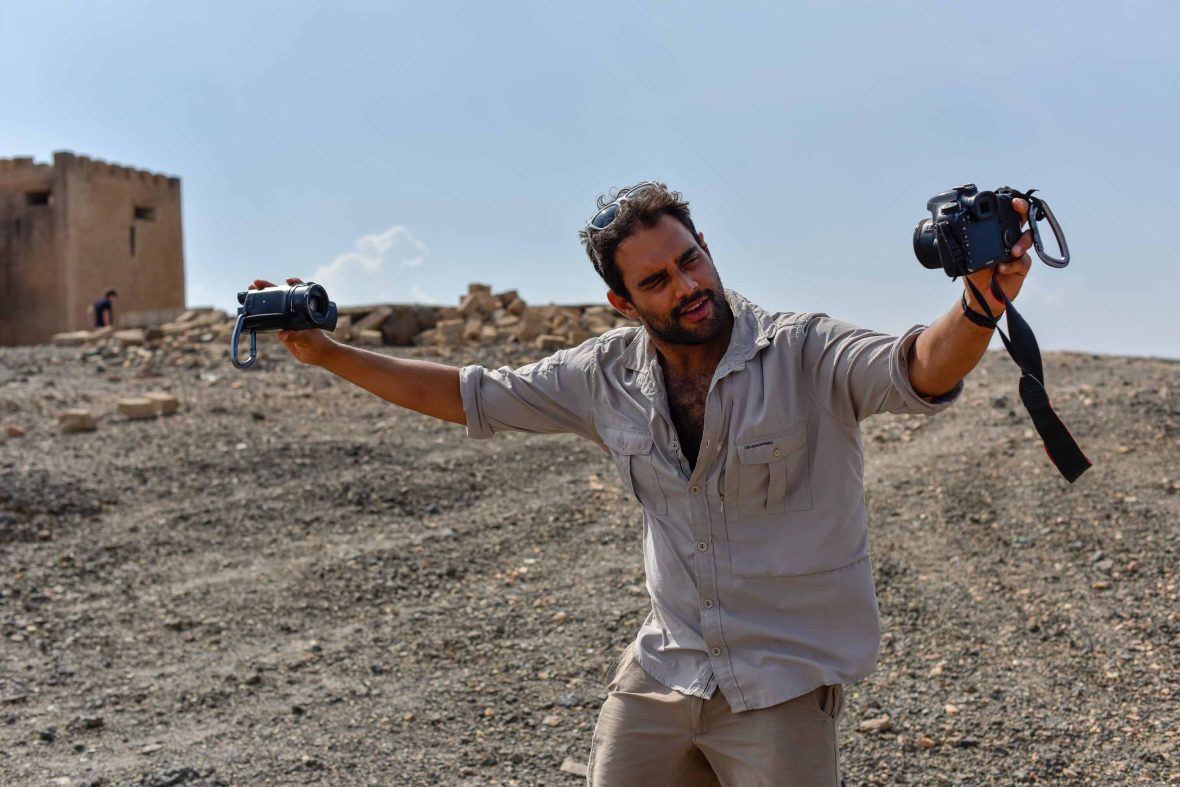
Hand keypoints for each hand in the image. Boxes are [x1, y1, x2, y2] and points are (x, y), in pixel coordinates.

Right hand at [248, 277, 336, 365]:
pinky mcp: (280, 328)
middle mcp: (294, 311)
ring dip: (262, 298)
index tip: (288, 280)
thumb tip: (281, 335)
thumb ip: (295, 336)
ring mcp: (286, 319)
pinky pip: (269, 319)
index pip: (299, 292)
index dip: (294, 283)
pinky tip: (249, 310)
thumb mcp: (306, 338)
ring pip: (273, 306)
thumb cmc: (317, 343)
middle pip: (281, 295)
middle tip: (256, 283)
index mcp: (303, 310)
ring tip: (249, 291)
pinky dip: (259, 314)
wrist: (316, 354)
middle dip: (269, 287)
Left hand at [963, 197, 1033, 318]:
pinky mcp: (1022, 267)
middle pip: (1022, 221)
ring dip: (1021, 243)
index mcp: (996, 235)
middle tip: (1018, 206)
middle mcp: (1010, 241)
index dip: (1010, 206)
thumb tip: (947, 230)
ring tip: (1013, 251)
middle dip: (1023, 210)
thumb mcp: (965, 257)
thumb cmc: (975, 275)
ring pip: (1027, 239)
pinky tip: (1001, 270)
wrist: (981, 296)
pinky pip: (1022, 261)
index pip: (1005, 216)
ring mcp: (1018, 253)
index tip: (1010, 199)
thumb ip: (962, 244)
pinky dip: (1012, 265)